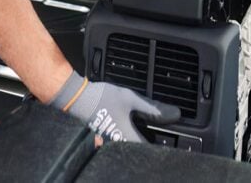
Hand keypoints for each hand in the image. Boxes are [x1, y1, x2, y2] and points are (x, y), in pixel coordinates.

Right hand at [50, 71, 180, 142]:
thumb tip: (175, 115)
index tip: (170, 137)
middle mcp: (118, 147)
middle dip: (149, 141)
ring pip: (130, 148)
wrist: (75, 98)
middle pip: (141, 151)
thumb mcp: (130, 99)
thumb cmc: (100, 99)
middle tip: (155, 129)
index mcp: (128, 139)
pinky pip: (120, 144)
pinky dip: (126, 136)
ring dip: (138, 138)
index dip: (162, 144)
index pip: (151, 150)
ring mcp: (109, 146)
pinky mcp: (103, 142)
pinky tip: (126, 125)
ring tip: (141, 126)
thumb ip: (153, 109)